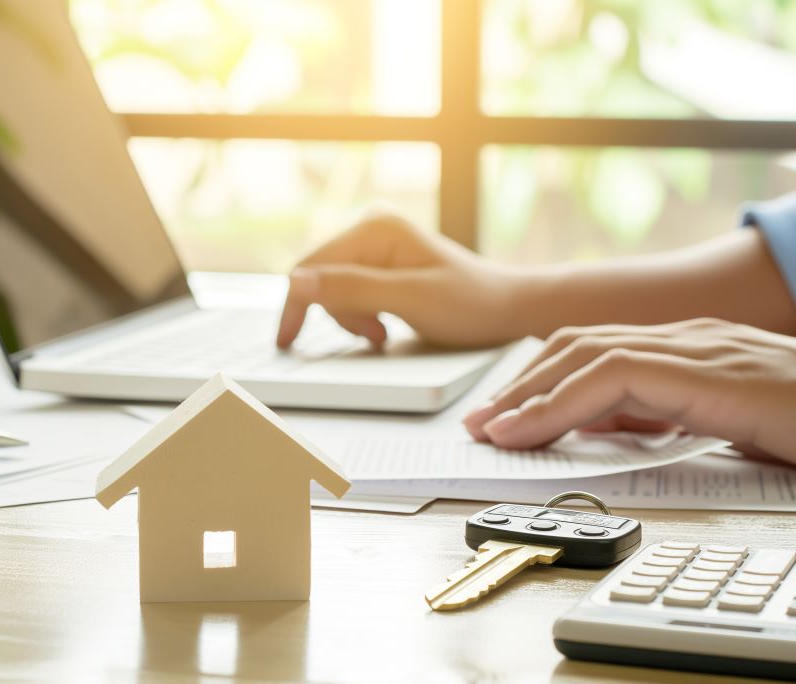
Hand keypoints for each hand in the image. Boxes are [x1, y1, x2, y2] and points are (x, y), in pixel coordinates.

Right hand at [276, 212, 526, 348]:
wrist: (509, 308)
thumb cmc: (470, 305)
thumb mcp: (409, 301)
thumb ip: (352, 290)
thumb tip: (296, 283)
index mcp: (373, 227)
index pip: (311, 268)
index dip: (296, 307)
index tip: (286, 344)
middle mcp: (370, 226)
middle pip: (320, 278)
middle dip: (338, 315)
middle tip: (376, 336)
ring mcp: (376, 244)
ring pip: (333, 289)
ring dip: (352, 319)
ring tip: (384, 333)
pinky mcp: (382, 262)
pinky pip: (351, 291)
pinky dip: (361, 315)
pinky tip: (385, 326)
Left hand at [462, 319, 795, 485]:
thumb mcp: (739, 421)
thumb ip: (683, 415)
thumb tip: (629, 426)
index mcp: (694, 348)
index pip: (597, 350)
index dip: (543, 381)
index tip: (506, 417)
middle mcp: (689, 338)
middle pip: (577, 345)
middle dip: (520, 385)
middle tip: (479, 423)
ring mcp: (701, 350)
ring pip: (585, 355)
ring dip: (527, 394)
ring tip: (489, 430)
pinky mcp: (714, 375)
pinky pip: (615, 378)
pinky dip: (560, 405)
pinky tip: (532, 431)